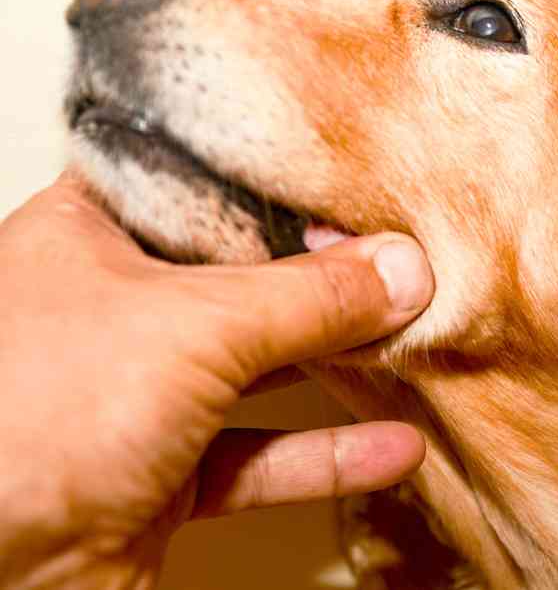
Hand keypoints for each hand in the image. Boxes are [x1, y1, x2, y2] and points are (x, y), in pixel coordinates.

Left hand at [0, 175, 433, 586]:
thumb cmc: (28, 418)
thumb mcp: (195, 326)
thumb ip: (311, 297)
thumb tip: (404, 270)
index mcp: (90, 235)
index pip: (203, 186)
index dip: (282, 183)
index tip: (362, 184)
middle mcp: (113, 309)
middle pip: (245, 279)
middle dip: (330, 281)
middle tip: (409, 267)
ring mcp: (138, 395)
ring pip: (259, 370)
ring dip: (339, 370)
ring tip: (417, 348)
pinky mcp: (160, 475)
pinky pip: (259, 455)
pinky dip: (325, 455)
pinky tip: (390, 449)